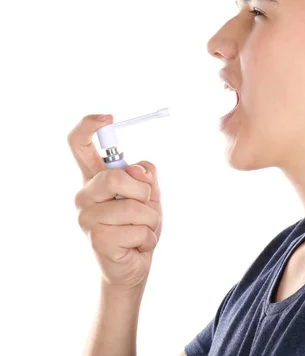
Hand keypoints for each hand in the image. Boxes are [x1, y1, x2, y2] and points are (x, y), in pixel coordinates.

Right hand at [68, 114, 162, 289]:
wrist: (136, 262)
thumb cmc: (140, 223)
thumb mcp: (150, 192)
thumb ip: (144, 174)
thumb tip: (135, 171)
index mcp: (96, 178)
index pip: (78, 144)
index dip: (89, 126)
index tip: (108, 117)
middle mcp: (85, 194)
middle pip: (113, 176)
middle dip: (142, 190)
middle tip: (144, 204)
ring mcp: (87, 218)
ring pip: (133, 206)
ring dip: (150, 218)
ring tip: (142, 229)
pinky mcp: (96, 240)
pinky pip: (138, 230)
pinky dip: (148, 237)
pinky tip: (137, 245)